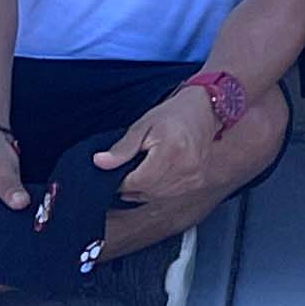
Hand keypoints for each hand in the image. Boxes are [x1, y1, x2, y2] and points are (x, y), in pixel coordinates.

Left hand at [90, 84, 214, 216]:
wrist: (205, 110)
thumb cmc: (172, 114)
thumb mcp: (143, 125)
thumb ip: (122, 148)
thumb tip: (99, 162)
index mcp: (171, 150)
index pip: (136, 181)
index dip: (122, 179)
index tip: (118, 169)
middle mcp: (185, 167)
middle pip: (146, 191)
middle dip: (132, 184)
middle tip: (131, 166)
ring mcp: (193, 177)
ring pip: (156, 195)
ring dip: (144, 188)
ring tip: (144, 167)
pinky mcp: (196, 182)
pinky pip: (168, 194)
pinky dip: (157, 188)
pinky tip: (157, 173)